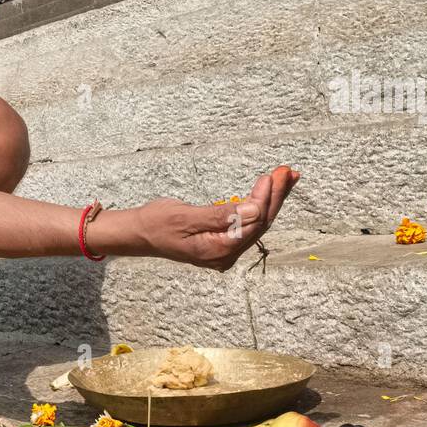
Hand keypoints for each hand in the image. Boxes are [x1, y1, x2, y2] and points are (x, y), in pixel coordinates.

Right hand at [137, 166, 299, 270]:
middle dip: (274, 196)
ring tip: (286, 177)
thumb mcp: (185, 217)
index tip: (271, 176)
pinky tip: (269, 191)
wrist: (139, 233)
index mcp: (218, 251)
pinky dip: (259, 204)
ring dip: (271, 199)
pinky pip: (247, 222)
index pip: (252, 223)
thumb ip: (221, 216)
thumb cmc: (157, 224)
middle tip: (287, 172)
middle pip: (260, 223)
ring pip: (257, 222)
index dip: (265, 199)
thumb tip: (254, 209)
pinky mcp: (224, 241)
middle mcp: (226, 255)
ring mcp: (226, 250)